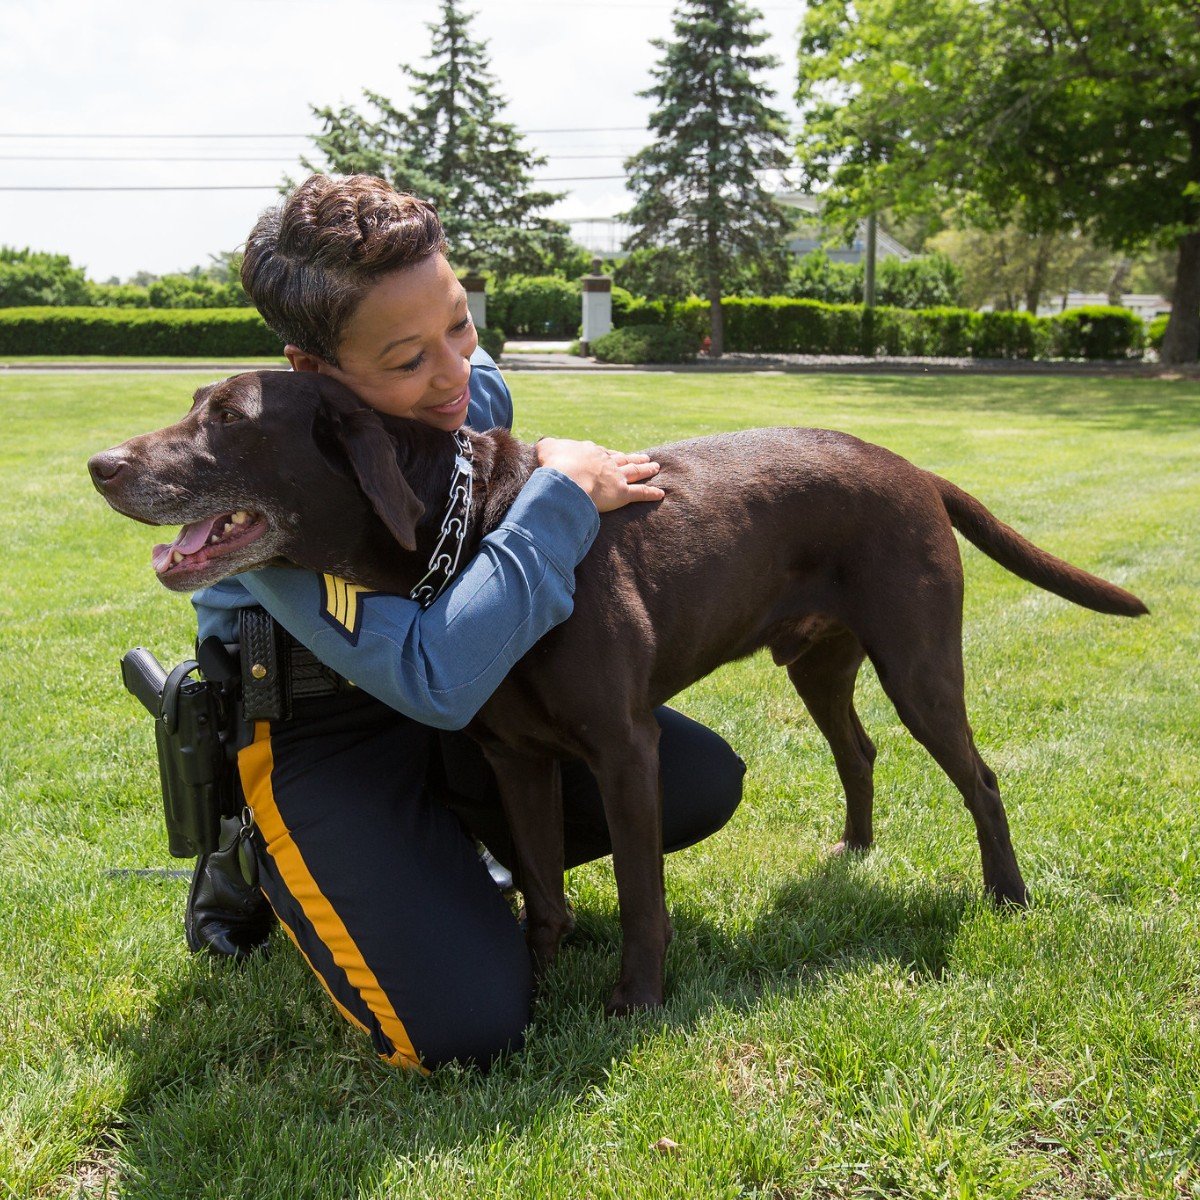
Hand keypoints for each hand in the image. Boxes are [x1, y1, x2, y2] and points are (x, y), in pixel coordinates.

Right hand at [535, 438, 664, 512]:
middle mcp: (606, 462)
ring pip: (634, 471)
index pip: (603, 452)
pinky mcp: (622, 493)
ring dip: (646, 469)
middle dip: (634, 458)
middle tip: (645, 457)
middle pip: (623, 459)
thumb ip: (548, 446)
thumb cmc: (555, 463)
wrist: (566, 476)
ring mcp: (615, 477)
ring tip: (655, 467)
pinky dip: (651, 494)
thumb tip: (545, 445)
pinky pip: (640, 493)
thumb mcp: (547, 448)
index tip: (616, 454)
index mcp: (590, 451)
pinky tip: (661, 494)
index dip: (610, 454)